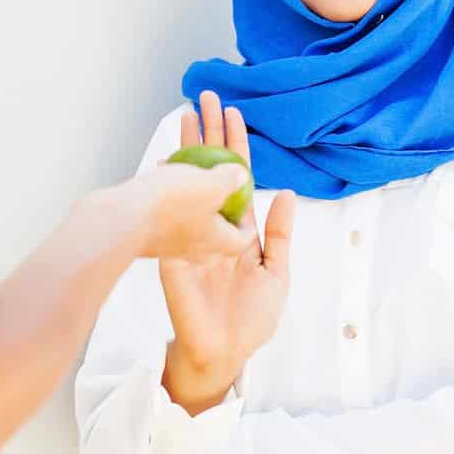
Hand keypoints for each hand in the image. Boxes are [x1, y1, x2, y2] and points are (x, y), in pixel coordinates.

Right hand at [123, 159, 255, 262]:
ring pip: (190, 204)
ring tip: (192, 142)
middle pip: (217, 210)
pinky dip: (171, 183)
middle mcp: (196, 246)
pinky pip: (167, 205)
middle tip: (220, 149)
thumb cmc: (168, 208)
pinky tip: (166, 163)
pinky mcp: (148, 232)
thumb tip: (240, 175)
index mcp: (219, 242)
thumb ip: (231, 181)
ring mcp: (171, 240)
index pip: (243, 234)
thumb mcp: (213, 188)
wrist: (117, 222)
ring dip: (194, 173)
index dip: (247, 214)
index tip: (246, 193)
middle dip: (220, 175)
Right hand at [160, 91, 295, 414]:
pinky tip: (168, 160)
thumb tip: (285, 193)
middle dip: (208, 134)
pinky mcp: (175, 252)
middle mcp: (210, 226)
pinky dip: (171, 187)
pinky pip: (173, 214)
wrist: (224, 354)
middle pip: (210, 171)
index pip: (236, 178)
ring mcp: (189, 237)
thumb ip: (280, 234)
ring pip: (188, 183)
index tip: (233, 113)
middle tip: (205, 98)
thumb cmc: (250, 319)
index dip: (235, 146)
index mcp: (236, 229)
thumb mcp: (276, 273)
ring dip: (188, 148)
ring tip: (188, 114)